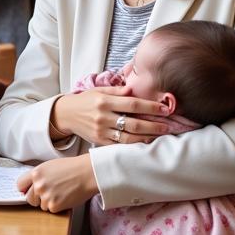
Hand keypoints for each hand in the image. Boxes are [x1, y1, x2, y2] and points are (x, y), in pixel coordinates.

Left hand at [16, 154, 97, 212]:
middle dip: (37, 199)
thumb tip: (30, 187)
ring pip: (41, 205)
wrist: (88, 173)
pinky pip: (51, 210)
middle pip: (29, 199)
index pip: (20, 185)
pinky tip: (66, 197)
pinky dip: (58, 206)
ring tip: (61, 193)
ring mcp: (46, 196)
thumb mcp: (50, 166)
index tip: (28, 191)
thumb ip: (39, 176)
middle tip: (49, 194)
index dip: (25, 189)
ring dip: (49, 202)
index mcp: (36, 173)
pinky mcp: (54, 205)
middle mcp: (38, 185)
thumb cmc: (72, 168)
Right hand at [51, 86, 169, 144]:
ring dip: (147, 137)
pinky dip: (134, 144)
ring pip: (128, 137)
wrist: (65, 114)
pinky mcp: (99, 141)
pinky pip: (120, 145)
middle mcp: (103, 117)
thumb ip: (117, 91)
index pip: (132, 104)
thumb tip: (134, 89)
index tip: (165, 108)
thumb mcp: (98, 91)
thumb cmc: (85, 100)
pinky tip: (144, 141)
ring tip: (160, 135)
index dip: (150, 107)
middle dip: (154, 125)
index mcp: (104, 101)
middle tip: (168, 126)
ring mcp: (101, 131)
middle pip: (134, 123)